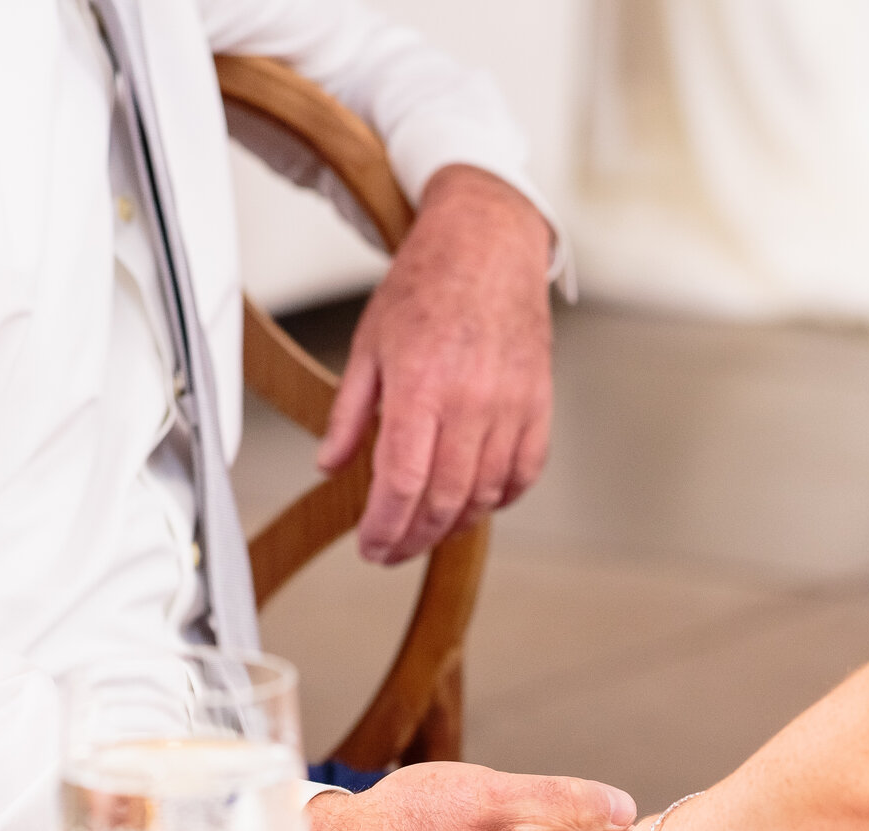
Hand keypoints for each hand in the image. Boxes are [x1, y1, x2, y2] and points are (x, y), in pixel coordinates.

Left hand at [318, 165, 553, 564]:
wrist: (488, 243)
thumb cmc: (426, 285)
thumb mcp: (369, 343)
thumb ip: (350, 411)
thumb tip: (330, 464)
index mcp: (420, 385)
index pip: (402, 482)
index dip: (384, 527)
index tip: (370, 547)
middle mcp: (469, 400)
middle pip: (443, 500)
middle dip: (413, 538)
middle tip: (391, 550)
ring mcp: (510, 404)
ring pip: (484, 493)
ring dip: (454, 525)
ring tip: (428, 531)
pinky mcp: (538, 403)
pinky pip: (523, 472)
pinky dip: (499, 498)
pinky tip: (476, 503)